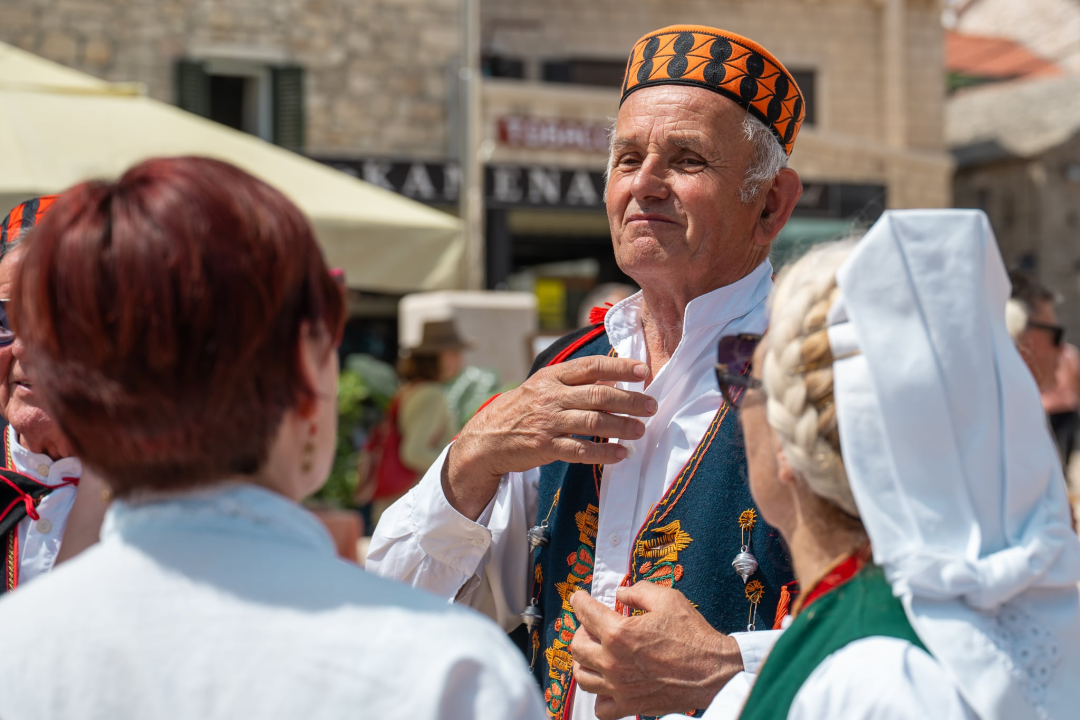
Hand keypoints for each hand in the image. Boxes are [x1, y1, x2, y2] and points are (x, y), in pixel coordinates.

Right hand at [444, 356, 656, 519]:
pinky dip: (603, 452)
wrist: (486, 439)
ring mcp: (547, 421)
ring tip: (640, 430)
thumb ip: (573, 382)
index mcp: (551, 376)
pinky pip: (580, 450)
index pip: (591, 366)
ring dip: (621, 426)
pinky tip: (620, 454)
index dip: (620, 367)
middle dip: (629, 400)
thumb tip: (613, 379)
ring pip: (592, 421)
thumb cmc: (521, 410)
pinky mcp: (544, 447)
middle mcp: (550, 396)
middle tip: (651, 406)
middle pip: (598, 394)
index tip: (643, 371)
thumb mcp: (542, 387)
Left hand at [569, 583, 741, 719]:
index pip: (585, 612)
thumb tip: (621, 594)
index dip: (579, 601)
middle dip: (581, 630)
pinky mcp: (629, 705)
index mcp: (619, 633)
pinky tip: (607, 683)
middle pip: (576, 646)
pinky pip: (600, 708)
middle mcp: (612, 661)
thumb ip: (639, 591)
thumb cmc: (692, 635)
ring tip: (594, 653)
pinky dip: (598, 696)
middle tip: (593, 626)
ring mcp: (619, 686)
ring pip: (582, 676)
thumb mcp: (667, 599)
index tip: (579, 598)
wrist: (713, 671)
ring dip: (583, 661)